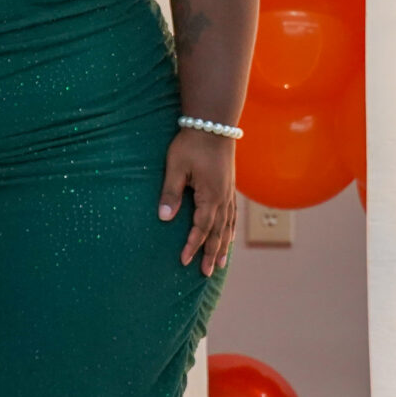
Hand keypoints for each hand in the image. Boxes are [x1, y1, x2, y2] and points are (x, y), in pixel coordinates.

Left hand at [157, 128, 236, 276]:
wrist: (212, 123)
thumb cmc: (191, 143)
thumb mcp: (175, 166)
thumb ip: (170, 192)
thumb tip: (164, 218)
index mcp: (210, 195)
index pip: (201, 228)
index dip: (193, 245)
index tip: (184, 261)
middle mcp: (223, 198)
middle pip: (218, 232)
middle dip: (211, 253)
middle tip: (206, 273)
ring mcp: (228, 192)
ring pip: (227, 225)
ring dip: (223, 245)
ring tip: (220, 263)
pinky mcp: (229, 186)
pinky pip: (232, 214)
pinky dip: (230, 229)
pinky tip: (228, 235)